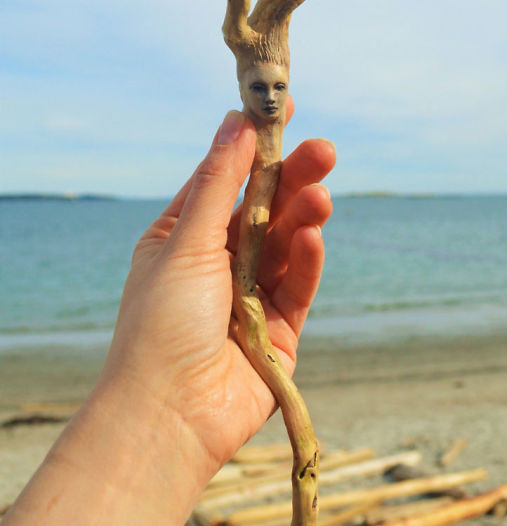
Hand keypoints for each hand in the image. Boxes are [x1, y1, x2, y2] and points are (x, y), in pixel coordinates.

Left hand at [96, 105, 334, 475]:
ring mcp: (252, 296)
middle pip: (265, 209)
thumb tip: (236, 120)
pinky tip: (313, 239)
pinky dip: (308, 261)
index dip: (255, 147)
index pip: (226, 180)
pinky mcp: (281, 328)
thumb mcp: (184, 242)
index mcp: (183, 237)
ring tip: (320, 197)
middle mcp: (218, 263)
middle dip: (293, 179)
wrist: (170, 414)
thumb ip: (217, 183)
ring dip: (304, 218)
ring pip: (288, 244)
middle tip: (325, 151)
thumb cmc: (161, 324)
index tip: (283, 111)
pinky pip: (299, 284)